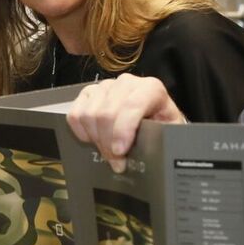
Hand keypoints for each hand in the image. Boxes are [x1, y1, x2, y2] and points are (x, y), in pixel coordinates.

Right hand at [65, 74, 186, 172]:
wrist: (155, 117)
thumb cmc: (162, 127)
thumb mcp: (168, 134)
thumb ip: (161, 140)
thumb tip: (150, 155)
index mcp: (151, 89)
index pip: (131, 105)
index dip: (122, 131)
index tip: (120, 153)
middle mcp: (127, 82)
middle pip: (106, 113)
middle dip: (108, 143)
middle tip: (116, 162)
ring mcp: (106, 86)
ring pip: (89, 114)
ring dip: (96, 140)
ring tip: (109, 152)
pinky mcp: (89, 93)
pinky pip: (75, 114)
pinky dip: (81, 131)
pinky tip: (95, 139)